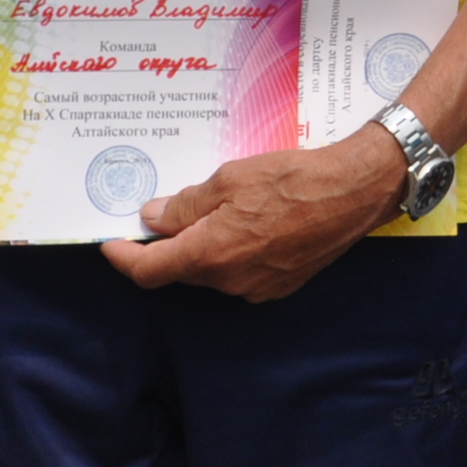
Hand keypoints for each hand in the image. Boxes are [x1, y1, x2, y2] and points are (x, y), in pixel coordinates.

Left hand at [99, 123, 405, 301]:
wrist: (355, 192)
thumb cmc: (294, 178)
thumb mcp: (230, 178)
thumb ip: (187, 203)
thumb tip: (154, 218)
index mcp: (210, 253)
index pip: (149, 270)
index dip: (124, 258)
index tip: (111, 244)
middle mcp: (229, 280)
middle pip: (182, 269)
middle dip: (171, 244)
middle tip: (171, 209)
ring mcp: (256, 288)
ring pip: (213, 271)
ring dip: (206, 247)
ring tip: (224, 209)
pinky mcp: (280, 286)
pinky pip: (241, 274)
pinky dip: (234, 253)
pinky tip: (253, 224)